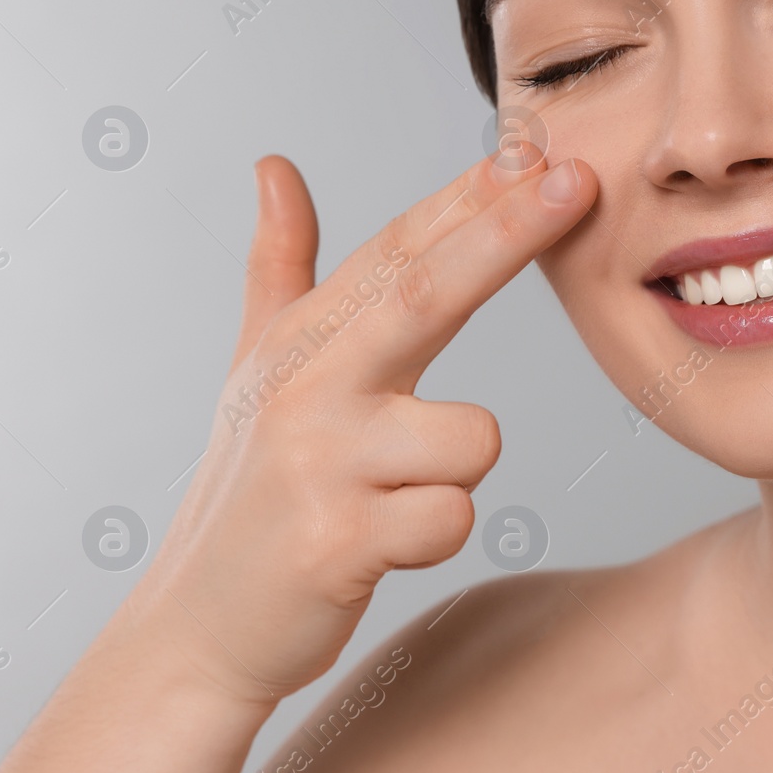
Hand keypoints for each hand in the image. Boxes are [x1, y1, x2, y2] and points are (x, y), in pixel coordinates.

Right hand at [124, 147, 595, 704]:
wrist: (199, 625)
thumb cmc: (250, 492)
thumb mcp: (257, 369)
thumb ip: (279, 267)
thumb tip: (274, 166)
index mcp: (301, 342)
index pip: (398, 252)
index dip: (468, 197)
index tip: (535, 147)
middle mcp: (307, 389)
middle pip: (424, 293)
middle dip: (505, 232)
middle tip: (573, 180)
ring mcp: (320, 464)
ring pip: (475, 438)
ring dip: (457, 472)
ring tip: (392, 498)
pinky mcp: (338, 542)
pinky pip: (456, 518)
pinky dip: (440, 534)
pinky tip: (382, 547)